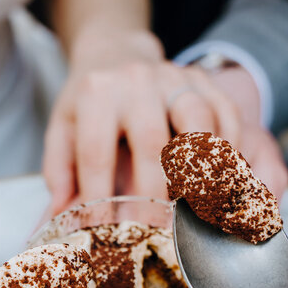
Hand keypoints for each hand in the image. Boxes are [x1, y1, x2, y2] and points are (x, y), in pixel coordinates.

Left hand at [42, 28, 287, 215]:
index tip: (105, 232)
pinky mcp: (204, 79)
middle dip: (155, 193)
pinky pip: (226, 113)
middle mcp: (136, 81)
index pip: (95, 152)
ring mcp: (174, 77)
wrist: (116, 53)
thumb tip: (58, 219)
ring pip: (198, 122)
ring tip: (202, 208)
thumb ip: (60, 172)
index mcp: (96, 94)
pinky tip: (225, 179)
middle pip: (150, 141)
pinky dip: (230, 149)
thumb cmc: (89, 103)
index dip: (99, 197)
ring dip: (202, 168)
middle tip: (158, 234)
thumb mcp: (64, 128)